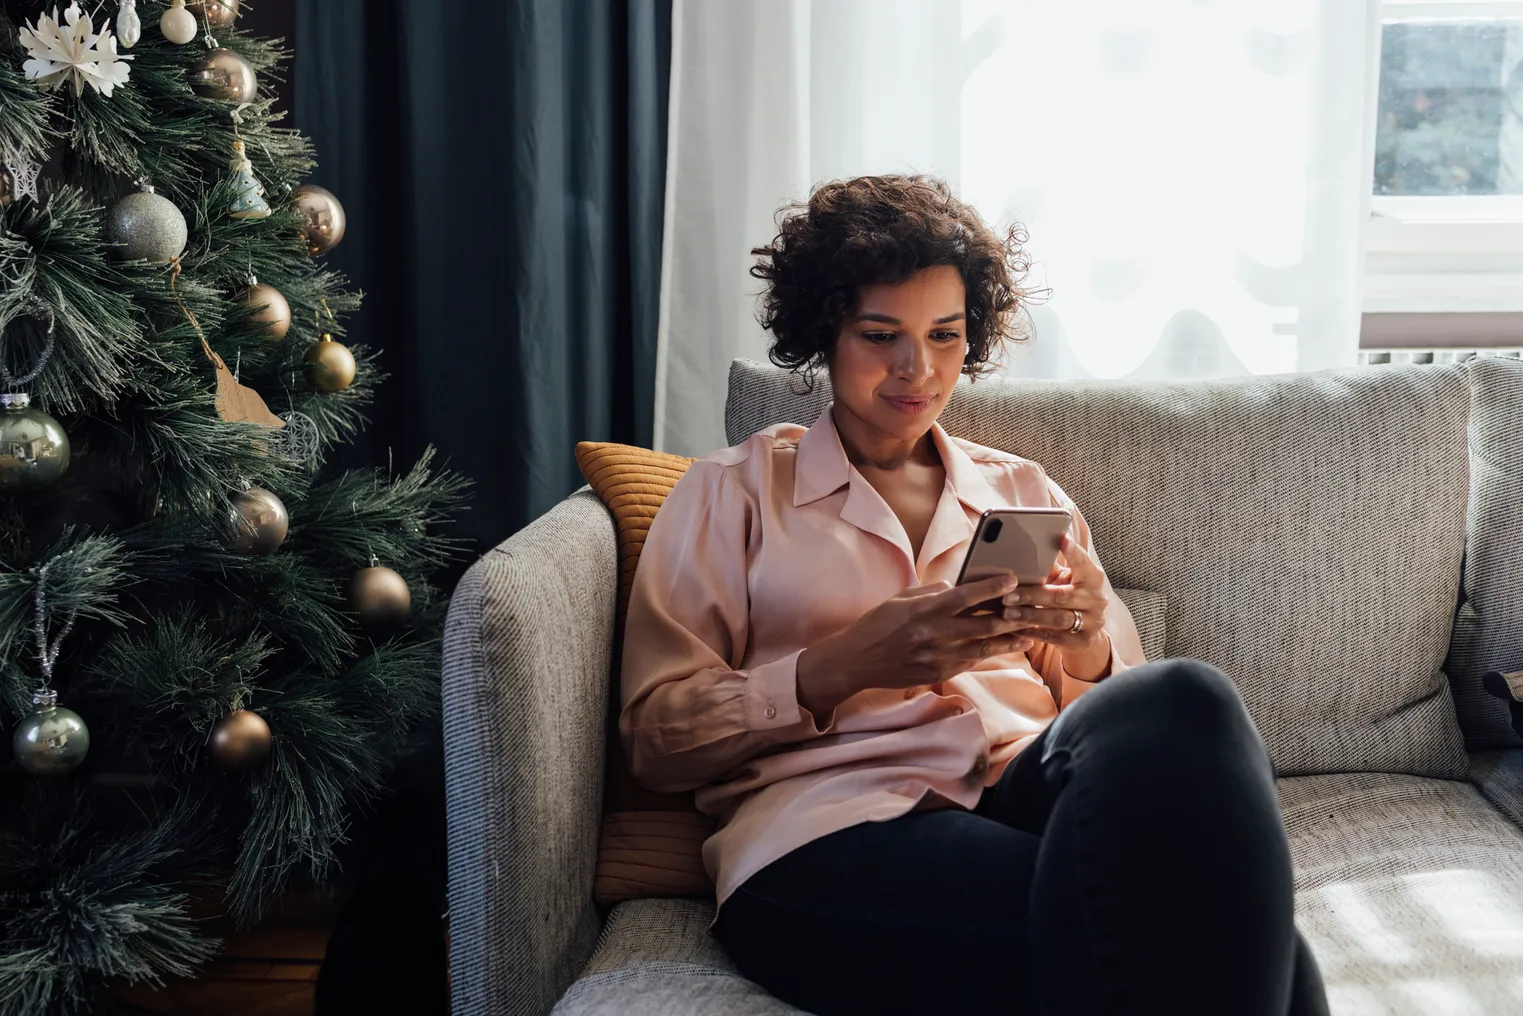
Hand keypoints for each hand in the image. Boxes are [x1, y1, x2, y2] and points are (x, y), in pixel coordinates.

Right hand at [796, 574, 1036, 715]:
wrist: (857, 661)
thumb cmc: (878, 624)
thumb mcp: (901, 599)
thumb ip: (932, 592)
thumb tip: (958, 587)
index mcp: (925, 610)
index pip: (966, 596)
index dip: (993, 587)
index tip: (1012, 579)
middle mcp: (934, 634)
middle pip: (983, 625)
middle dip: (1011, 617)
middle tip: (1032, 609)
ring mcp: (938, 657)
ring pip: (983, 648)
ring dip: (1008, 641)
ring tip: (1028, 635)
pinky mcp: (938, 673)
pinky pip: (970, 662)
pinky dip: (988, 654)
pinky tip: (1002, 649)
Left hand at [1002, 532, 1110, 674]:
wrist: (1085, 629)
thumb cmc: (1066, 594)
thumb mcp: (1062, 579)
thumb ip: (1047, 567)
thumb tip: (1021, 549)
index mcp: (1092, 577)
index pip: (1083, 562)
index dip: (1072, 551)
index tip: (1060, 537)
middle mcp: (1096, 599)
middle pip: (1061, 596)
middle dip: (1032, 595)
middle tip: (1008, 594)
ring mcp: (1092, 621)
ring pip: (1057, 619)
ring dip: (1030, 615)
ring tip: (1007, 613)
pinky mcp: (1083, 641)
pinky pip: (1054, 638)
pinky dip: (1033, 632)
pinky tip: (1015, 629)